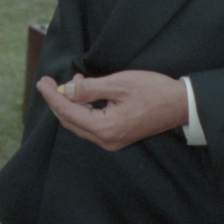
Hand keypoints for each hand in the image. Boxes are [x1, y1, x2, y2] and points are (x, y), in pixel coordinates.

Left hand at [37, 70, 188, 150]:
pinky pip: (91, 124)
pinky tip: (84, 92)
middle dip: (57, 101)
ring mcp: (112, 141)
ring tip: (70, 82)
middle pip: (71, 122)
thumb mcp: (119, 83)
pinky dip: (83, 109)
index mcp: (105, 128)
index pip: (68, 112)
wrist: (181, 105)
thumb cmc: (153, 91)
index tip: (42, 82)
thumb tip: (66, 90)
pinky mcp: (118, 136)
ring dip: (70, 104)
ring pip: (80, 124)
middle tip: (47, 82)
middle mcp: (106, 140)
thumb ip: (90, 88)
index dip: (53, 96)